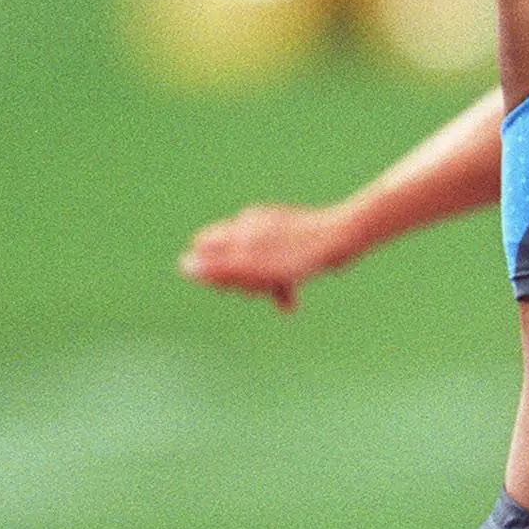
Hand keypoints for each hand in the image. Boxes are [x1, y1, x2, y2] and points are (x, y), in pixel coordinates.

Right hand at [178, 204, 354, 313]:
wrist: (346, 238)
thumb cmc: (299, 255)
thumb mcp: (256, 267)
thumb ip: (220, 267)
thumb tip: (183, 266)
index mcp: (240, 227)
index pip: (203, 246)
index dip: (211, 272)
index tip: (229, 287)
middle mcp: (252, 225)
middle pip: (228, 259)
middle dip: (237, 280)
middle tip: (256, 290)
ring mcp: (273, 231)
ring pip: (253, 265)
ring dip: (261, 286)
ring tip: (277, 296)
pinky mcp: (293, 240)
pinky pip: (276, 266)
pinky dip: (279, 283)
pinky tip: (289, 303)